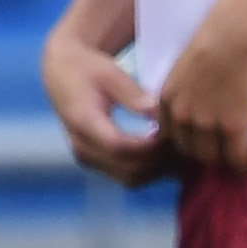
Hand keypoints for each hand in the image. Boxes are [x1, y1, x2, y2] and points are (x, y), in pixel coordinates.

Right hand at [40, 19, 167, 187]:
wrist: (62, 75)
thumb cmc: (88, 69)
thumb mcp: (110, 73)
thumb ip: (133, 95)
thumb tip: (160, 114)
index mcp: (84, 122)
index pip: (120, 147)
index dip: (151, 146)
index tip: (174, 133)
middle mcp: (82, 146)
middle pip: (128, 169)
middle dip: (160, 160)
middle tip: (184, 143)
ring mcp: (87, 158)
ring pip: (130, 178)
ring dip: (158, 170)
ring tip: (179, 150)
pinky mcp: (95, 162)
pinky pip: (127, 176)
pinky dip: (149, 170)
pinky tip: (166, 154)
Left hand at [151, 16, 246, 174]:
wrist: (233, 36)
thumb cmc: (211, 43)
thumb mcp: (180, 71)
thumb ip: (178, 94)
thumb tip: (185, 110)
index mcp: (165, 102)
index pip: (169, 136)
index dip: (184, 143)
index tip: (195, 146)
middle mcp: (182, 116)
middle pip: (187, 152)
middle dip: (201, 155)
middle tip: (216, 157)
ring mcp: (207, 123)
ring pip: (211, 158)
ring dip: (221, 161)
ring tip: (231, 162)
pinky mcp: (234, 126)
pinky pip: (237, 157)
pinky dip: (242, 166)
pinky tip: (246, 169)